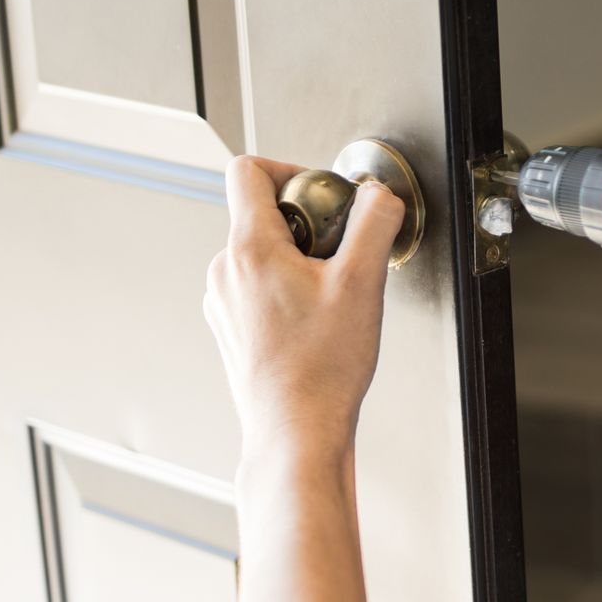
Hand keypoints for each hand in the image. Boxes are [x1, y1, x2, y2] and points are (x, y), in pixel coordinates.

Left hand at [204, 156, 403, 456]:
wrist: (297, 432)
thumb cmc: (321, 370)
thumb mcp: (362, 283)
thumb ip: (374, 223)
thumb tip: (378, 194)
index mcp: (248, 249)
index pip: (248, 170)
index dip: (291, 169)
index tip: (322, 195)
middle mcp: (225, 272)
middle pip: (261, 214)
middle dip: (307, 225)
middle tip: (340, 257)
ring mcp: (223, 303)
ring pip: (261, 255)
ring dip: (298, 262)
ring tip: (330, 297)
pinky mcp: (231, 331)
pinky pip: (258, 290)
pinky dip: (287, 293)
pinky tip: (315, 323)